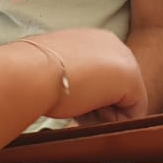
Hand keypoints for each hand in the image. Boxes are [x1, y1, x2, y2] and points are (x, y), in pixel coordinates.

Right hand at [15, 29, 148, 124]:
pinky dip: (115, 123)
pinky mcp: (131, 78)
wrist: (29, 72)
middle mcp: (112, 43)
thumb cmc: (30, 71)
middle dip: (99, 107)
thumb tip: (64, 87)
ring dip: (105, 115)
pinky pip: (134, 112)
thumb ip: (66, 74)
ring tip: (79, 114)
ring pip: (125, 100)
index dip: (87, 97)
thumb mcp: (51, 68)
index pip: (101, 76)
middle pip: (116, 87)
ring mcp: (124, 58)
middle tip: (76, 114)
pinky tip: (92, 117)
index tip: (70, 104)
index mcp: (92, 39)